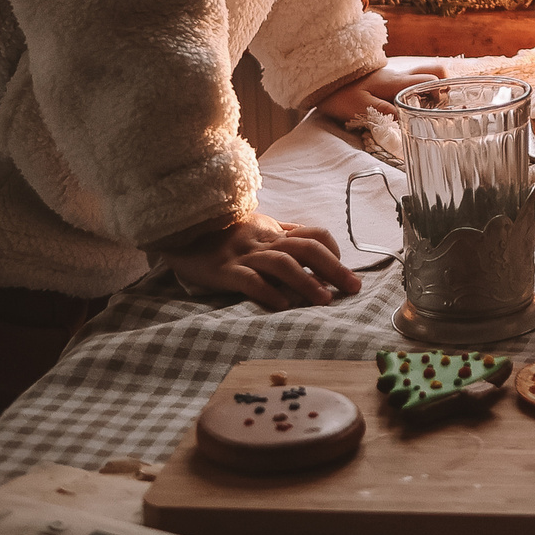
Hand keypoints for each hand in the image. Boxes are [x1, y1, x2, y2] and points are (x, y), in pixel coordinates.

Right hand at [157, 213, 360, 308]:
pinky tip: (282, 305)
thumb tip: (317, 246)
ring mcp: (243, 254)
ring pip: (282, 263)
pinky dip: (267, 291)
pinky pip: (248, 279)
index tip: (345, 273)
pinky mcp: (223, 270)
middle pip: (307, 248)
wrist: (181, 229)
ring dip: (306, 282)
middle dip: (334, 268)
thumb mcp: (257, 229)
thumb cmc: (224, 232)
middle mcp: (263, 240)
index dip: (333, 252)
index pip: (313, 235)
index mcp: (274, 231)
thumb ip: (284, 236)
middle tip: (353, 288)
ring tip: (324, 300)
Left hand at [316, 62, 445, 125]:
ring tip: (426, 107)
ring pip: (422, 73)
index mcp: (398, 83)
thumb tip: (407, 123)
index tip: (440, 110)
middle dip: (443, 86)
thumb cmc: (340, 93)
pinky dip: (416, 90)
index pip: (431, 79)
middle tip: (439, 106)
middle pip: (433, 71)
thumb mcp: (360, 108)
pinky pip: (409, 81)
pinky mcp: (385, 80)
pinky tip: (407, 105)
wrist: (322, 77)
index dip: (442, 92)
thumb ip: (385, 114)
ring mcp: (393, 76)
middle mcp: (400, 76)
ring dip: (430, 87)